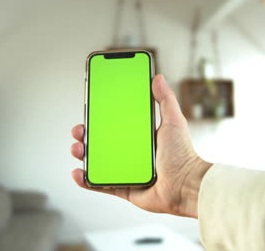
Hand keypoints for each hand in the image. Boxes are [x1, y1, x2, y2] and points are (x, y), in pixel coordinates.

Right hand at [70, 74, 211, 217]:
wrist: (187, 186)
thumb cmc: (183, 154)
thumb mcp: (173, 121)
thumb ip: (165, 99)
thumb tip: (158, 77)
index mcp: (140, 137)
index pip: (115, 123)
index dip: (101, 117)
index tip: (90, 108)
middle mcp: (131, 153)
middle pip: (102, 141)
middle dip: (86, 135)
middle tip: (79, 129)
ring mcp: (126, 171)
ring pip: (97, 162)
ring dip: (83, 154)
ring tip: (77, 148)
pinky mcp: (124, 188)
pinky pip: (101, 184)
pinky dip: (86, 180)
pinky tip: (78, 172)